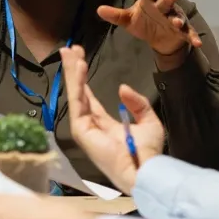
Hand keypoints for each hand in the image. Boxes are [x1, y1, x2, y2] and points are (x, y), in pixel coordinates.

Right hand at [61, 45, 164, 194]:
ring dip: (72, 73)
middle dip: (73, 70)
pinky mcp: (82, 130)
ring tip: (71, 52)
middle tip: (69, 49)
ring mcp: (85, 128)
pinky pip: (78, 102)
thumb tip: (122, 88)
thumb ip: (137, 103)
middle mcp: (92, 126)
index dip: (84, 79)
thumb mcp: (148, 122)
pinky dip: (76, 84)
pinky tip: (78, 68)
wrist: (145, 169)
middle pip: (79, 92)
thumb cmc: (147, 152)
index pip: (90, 97)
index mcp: (105, 125)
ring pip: (75, 94)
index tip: (81, 58)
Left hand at [97, 0, 200, 67]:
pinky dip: (192, 37)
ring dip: (178, 20)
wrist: (160, 39)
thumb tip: (98, 10)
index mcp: (150, 1)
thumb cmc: (144, 24)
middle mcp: (163, 7)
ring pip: (177, 17)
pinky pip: (187, 33)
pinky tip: (197, 42)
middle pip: (165, 2)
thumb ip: (116, 15)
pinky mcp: (182, 31)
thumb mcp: (128, 20)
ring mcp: (174, 19)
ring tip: (177, 22)